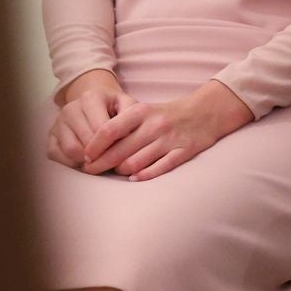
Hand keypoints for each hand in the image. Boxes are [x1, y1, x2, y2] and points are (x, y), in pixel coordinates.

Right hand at [47, 71, 132, 168]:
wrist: (96, 102)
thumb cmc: (115, 107)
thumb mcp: (128, 104)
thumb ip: (131, 115)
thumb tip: (127, 136)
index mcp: (91, 97)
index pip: (101, 129)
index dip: (113, 145)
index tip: (122, 151)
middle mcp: (71, 108)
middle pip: (86, 141)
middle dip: (101, 155)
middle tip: (112, 161)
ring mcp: (58, 121)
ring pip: (71, 149)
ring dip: (86, 160)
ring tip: (99, 160)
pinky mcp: (50, 135)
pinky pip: (54, 154)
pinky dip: (70, 163)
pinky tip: (84, 161)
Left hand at [80, 80, 252, 180]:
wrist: (206, 112)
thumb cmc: (167, 115)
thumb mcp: (144, 111)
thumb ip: (122, 126)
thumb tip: (94, 149)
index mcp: (142, 112)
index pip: (109, 130)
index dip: (93, 146)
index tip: (84, 156)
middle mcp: (155, 125)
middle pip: (119, 151)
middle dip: (100, 164)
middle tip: (90, 171)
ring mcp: (170, 139)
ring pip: (135, 163)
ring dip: (121, 171)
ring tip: (116, 172)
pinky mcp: (184, 151)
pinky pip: (159, 169)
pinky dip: (144, 176)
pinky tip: (135, 178)